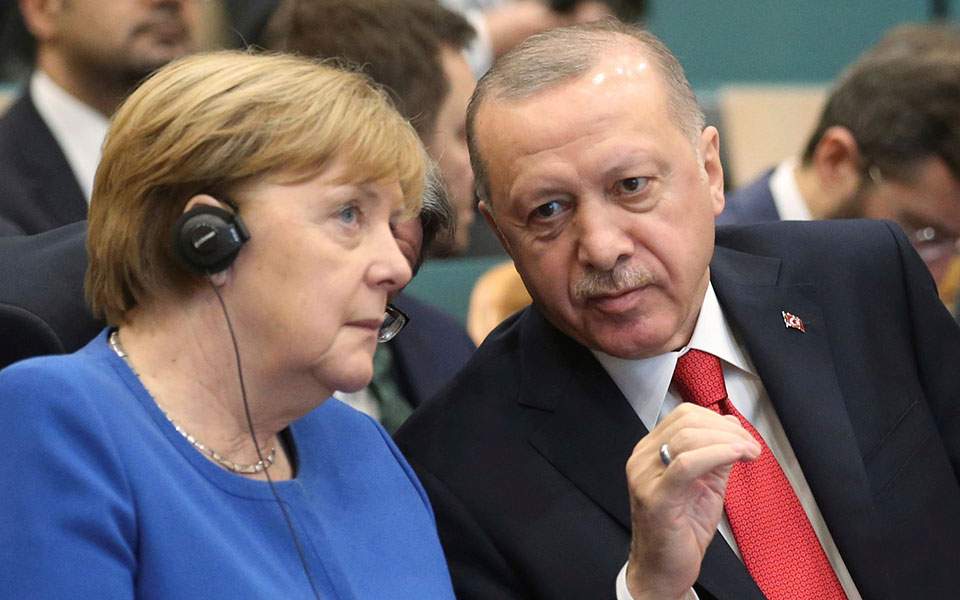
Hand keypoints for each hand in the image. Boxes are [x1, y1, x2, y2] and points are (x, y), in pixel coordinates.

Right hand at [624, 404, 759, 599]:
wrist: (662, 570)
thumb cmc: (680, 531)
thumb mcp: (705, 485)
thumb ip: (716, 456)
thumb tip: (732, 427)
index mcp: (651, 452)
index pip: (683, 416)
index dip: (718, 419)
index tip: (743, 435)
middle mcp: (643, 459)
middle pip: (687, 422)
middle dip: (727, 429)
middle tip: (751, 446)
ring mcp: (645, 476)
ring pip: (687, 438)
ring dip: (728, 440)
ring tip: (749, 453)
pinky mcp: (656, 497)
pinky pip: (687, 463)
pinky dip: (718, 454)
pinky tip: (737, 456)